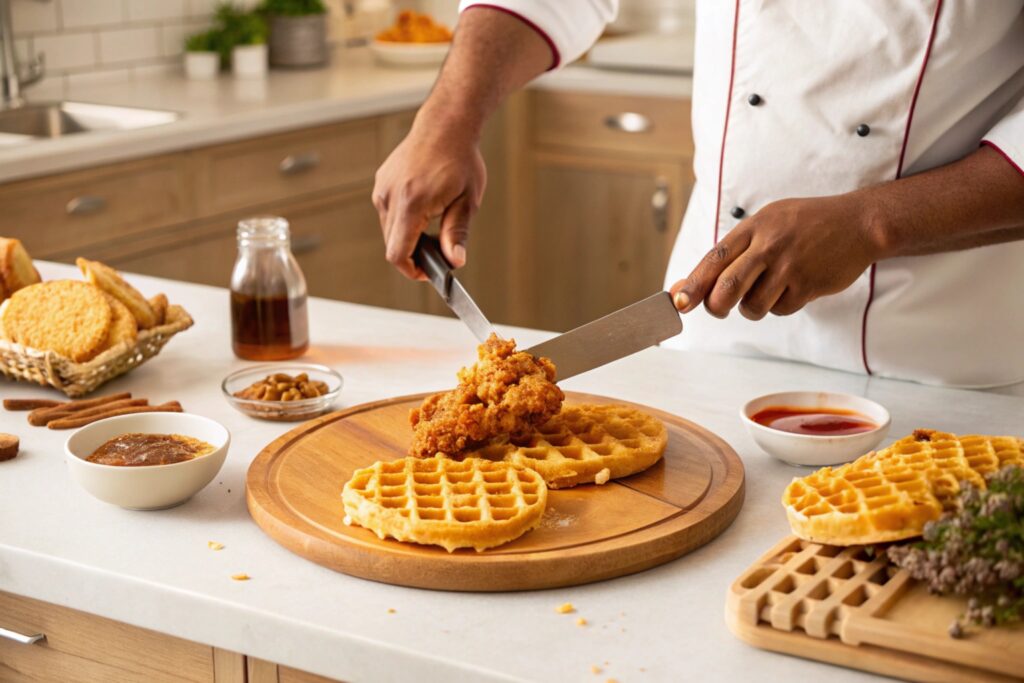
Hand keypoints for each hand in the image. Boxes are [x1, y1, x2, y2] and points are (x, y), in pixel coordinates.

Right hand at [372, 116, 486, 278]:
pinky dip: (403, 220)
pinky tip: (423, 207)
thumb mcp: (467, 201)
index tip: (427, 272)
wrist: (445, 126)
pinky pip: (387, 213)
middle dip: (413, 253)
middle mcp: (390, 196)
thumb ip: (457, 234)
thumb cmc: (460, 160)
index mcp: (411, 203)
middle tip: (439, 247)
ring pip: (388, 230)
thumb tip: (454, 261)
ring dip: (408, 236)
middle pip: (392, 244)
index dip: (410, 270)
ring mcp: (382, 188)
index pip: (397, 253)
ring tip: (433, 223)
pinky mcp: (381, 183)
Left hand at [670, 194, 883, 319]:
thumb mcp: (767, 223)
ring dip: (753, 307)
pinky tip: (793, 287)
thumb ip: (731, 253)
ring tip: (767, 290)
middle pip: (728, 287)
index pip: (714, 258)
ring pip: (752, 305)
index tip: (677, 302)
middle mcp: (769, 245)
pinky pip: (780, 309)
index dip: (692, 283)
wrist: (858, 223)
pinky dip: (781, 305)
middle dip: (716, 306)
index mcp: (754, 226)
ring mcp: (790, 266)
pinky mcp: (808, 285)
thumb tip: (687, 286)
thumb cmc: (804, 225)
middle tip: (719, 308)